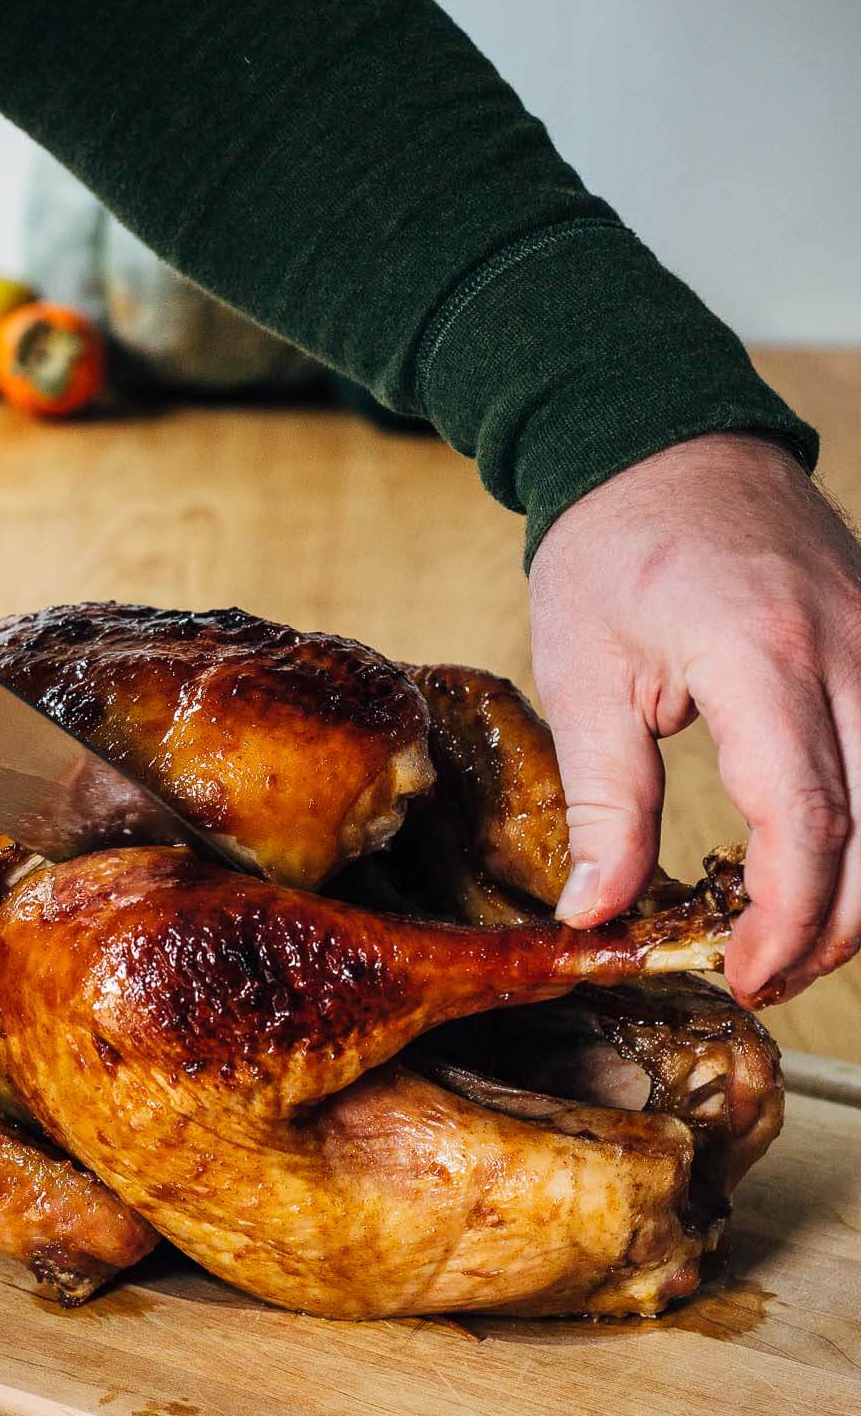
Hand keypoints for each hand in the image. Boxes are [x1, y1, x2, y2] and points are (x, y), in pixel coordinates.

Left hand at [529, 431, 860, 1005]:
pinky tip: (823, 865)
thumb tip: (598, 911)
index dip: (784, 918)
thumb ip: (605, 800)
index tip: (740, 970)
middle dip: (832, 928)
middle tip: (764, 975)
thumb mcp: (582, 671)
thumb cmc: (612, 547)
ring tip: (792, 937)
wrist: (662, 441)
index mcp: (761, 655)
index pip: (807, 819)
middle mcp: (849, 650)